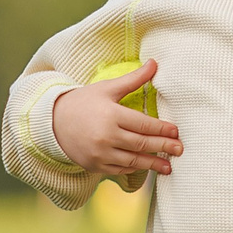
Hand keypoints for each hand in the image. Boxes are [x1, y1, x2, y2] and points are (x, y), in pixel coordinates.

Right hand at [50, 61, 180, 177]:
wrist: (52, 122)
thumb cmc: (83, 102)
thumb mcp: (107, 88)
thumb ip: (133, 79)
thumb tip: (155, 63)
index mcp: (111, 115)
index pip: (143, 124)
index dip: (162, 129)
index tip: (176, 131)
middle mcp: (106, 136)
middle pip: (141, 144)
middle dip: (163, 147)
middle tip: (180, 149)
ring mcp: (100, 153)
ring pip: (133, 160)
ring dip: (153, 164)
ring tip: (169, 166)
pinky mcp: (95, 165)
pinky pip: (120, 169)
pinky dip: (135, 168)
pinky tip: (147, 167)